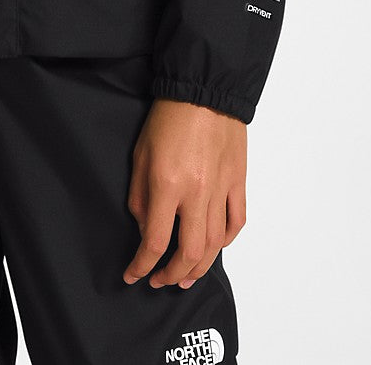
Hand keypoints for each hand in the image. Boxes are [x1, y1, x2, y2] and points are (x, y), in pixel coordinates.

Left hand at [123, 97, 245, 288]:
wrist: (204, 90)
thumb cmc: (168, 117)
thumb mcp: (140, 154)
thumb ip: (140, 196)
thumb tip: (146, 229)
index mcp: (167, 184)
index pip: (154, 241)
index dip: (141, 265)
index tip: (132, 274)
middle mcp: (196, 193)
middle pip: (189, 253)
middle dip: (172, 275)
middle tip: (160, 280)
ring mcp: (221, 189)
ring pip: (215, 245)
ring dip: (199, 268)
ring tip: (186, 276)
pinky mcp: (237, 182)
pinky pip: (236, 222)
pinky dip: (226, 241)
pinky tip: (215, 246)